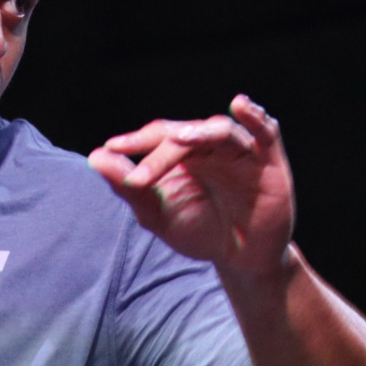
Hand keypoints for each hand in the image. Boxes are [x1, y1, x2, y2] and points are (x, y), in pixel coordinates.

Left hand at [87, 95, 293, 276]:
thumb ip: (129, 188)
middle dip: (160, 152)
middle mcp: (210, 146)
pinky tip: (241, 105)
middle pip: (184, 134)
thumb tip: (95, 157)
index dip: (135, 141)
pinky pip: (266, 133)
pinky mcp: (270, 163)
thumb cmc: (199, 231)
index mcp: (182, 153)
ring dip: (200, 132)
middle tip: (139, 177)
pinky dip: (256, 117)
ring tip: (179, 139)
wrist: (239, 259)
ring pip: (220, 130)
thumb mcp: (158, 215)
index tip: (110, 149)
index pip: (158, 136)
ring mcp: (240, 152)